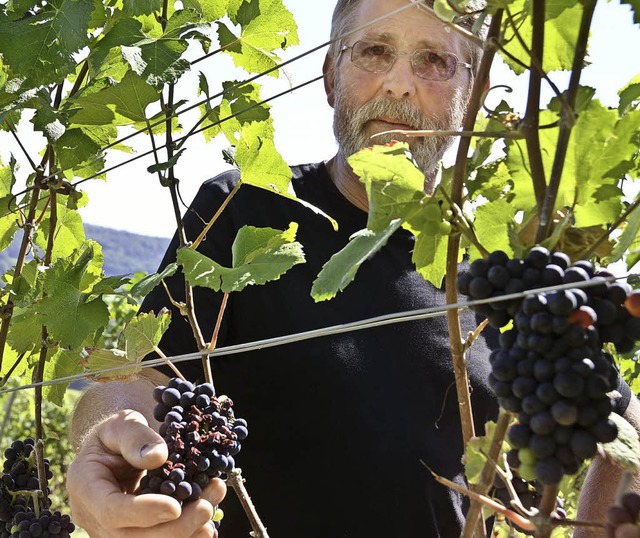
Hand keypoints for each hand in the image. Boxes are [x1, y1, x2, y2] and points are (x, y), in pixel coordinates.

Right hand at [66, 409, 225, 536]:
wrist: (116, 448)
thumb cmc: (118, 433)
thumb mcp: (122, 423)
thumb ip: (136, 436)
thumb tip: (158, 457)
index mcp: (86, 486)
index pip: (111, 510)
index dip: (143, 512)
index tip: (175, 506)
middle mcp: (95, 517)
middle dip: (174, 528)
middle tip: (206, 506)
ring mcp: (113, 531)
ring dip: (185, 531)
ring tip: (212, 505)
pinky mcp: (134, 534)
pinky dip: (186, 535)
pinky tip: (206, 524)